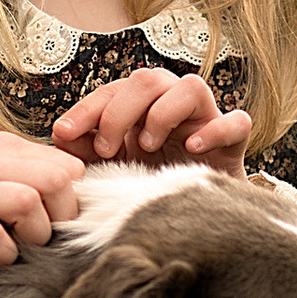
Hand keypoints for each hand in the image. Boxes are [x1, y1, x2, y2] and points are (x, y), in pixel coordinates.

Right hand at [0, 132, 82, 280]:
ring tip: (16, 247)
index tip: (54, 222)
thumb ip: (27, 185)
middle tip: (41, 238)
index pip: (67, 165)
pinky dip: (2, 255)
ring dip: (34, 235)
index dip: (71, 199)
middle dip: (62, 215)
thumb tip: (78, 208)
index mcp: (2, 149)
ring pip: (30, 201)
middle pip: (58, 177)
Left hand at [51, 68, 250, 176]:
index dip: (87, 108)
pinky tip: (192, 150)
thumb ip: (86, 150)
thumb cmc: (150, 186)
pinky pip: (236, 122)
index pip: (113, 91)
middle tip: (108, 149)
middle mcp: (172, 105)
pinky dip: (216, 131)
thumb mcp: (112, 169)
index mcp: (141, 107)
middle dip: (120, 112)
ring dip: (162, 113)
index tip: (64, 133)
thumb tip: (60, 135)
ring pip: (191, 86)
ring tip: (147, 146)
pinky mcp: (233, 143)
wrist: (196, 218)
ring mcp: (205, 120)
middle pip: (149, 79)